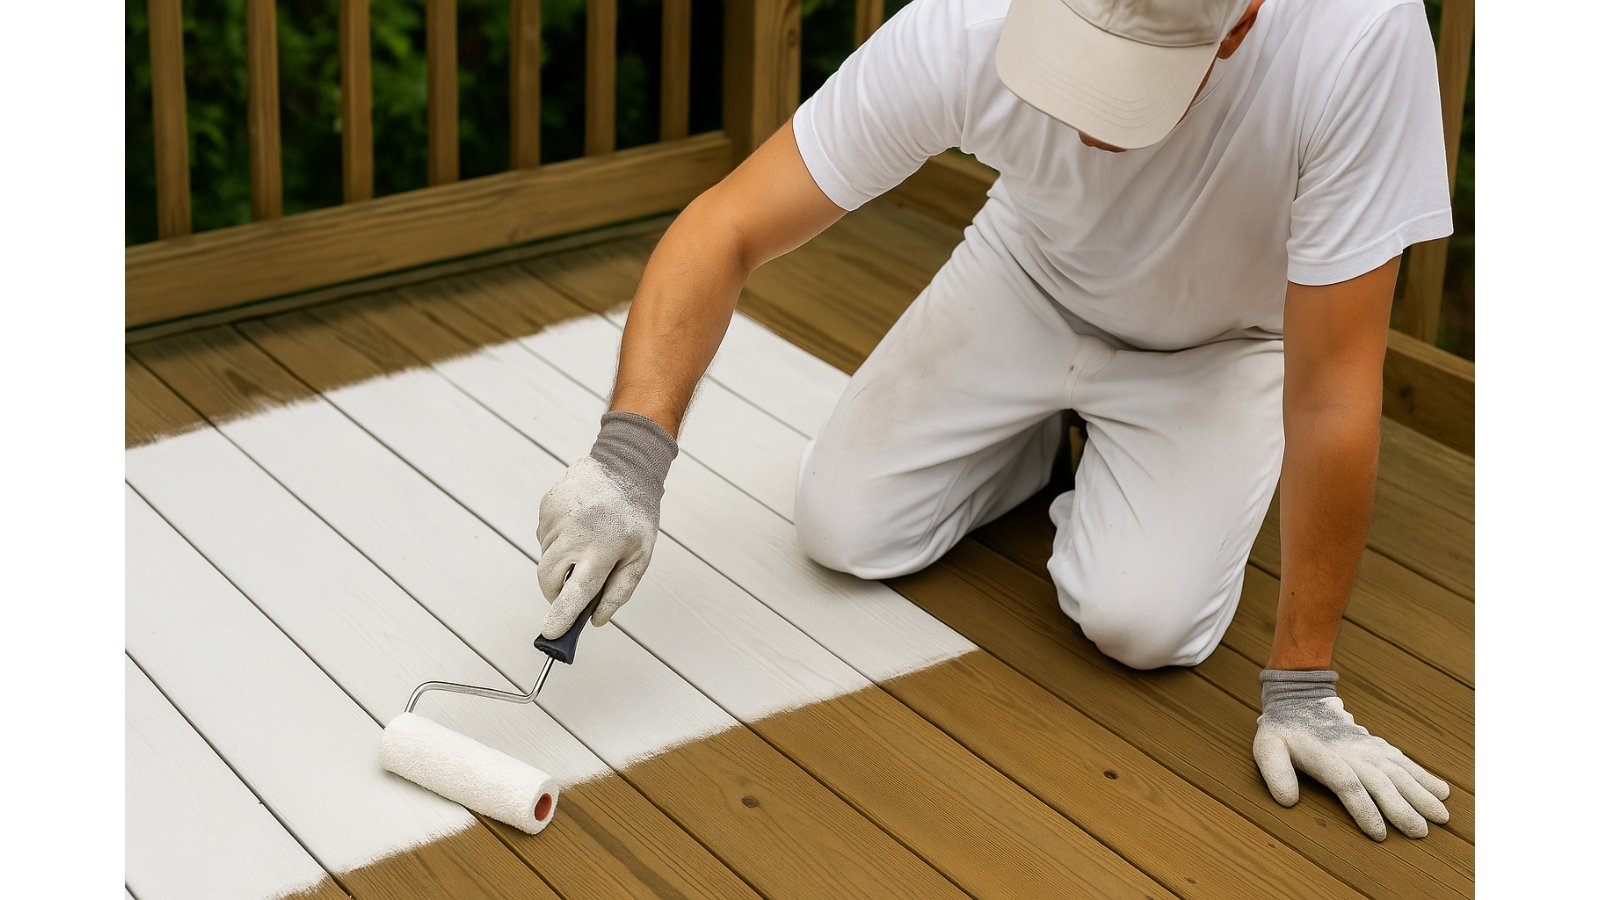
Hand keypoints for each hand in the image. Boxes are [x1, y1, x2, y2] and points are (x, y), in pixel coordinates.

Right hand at [537, 412, 676, 637]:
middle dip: (556, 592)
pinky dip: (557, 541)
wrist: (624, 467)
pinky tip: (578, 525)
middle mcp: (575, 535)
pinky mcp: (546, 507)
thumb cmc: (635, 518)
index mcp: (602, 549)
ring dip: (561, 562)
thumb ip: (618, 592)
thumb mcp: (640, 557)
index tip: (550, 635)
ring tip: (587, 541)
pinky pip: (544, 538)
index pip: (576, 592)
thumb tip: (594, 621)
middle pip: (549, 579)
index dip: (562, 617)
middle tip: (573, 588)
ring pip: (545, 559)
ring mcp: (556, 519)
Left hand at [1253, 669, 1449, 839]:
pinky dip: (1423, 774)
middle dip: (1403, 807)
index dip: (1364, 810)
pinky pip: (1403, 760)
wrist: (1298, 699)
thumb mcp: (1266, 748)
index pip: (1348, 785)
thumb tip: (1287, 801)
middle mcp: (1352, 752)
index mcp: (1325, 757)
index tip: (1380, 834)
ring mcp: (1367, 747)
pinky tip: (1440, 790)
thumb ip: (1275, 772)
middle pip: (1381, 781)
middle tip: (1422, 832)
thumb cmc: (1281, 731)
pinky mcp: (1376, 745)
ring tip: (1442, 815)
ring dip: (1421, 793)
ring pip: (1398, 770)